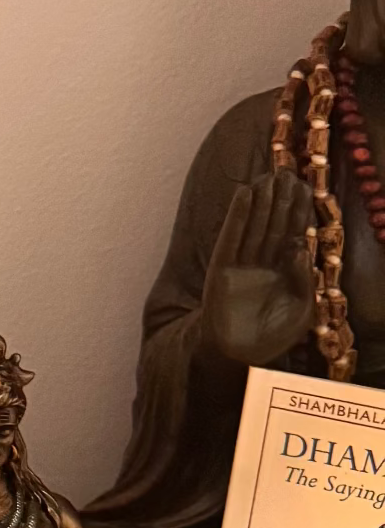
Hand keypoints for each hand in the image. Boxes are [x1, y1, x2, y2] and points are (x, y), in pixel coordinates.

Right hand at [202, 170, 314, 365]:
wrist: (239, 354)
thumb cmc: (272, 338)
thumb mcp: (303, 310)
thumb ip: (304, 278)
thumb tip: (299, 244)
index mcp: (285, 272)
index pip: (293, 234)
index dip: (298, 211)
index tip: (305, 187)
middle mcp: (264, 263)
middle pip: (274, 224)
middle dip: (281, 200)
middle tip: (287, 173)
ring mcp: (242, 264)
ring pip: (255, 226)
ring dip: (261, 201)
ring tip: (267, 177)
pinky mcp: (222, 267)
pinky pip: (231, 236)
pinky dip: (238, 215)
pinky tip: (244, 195)